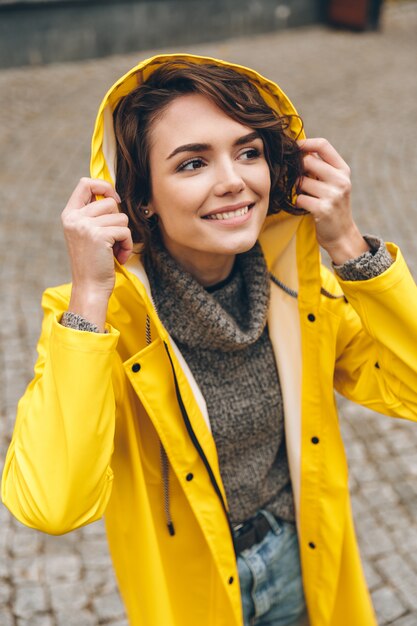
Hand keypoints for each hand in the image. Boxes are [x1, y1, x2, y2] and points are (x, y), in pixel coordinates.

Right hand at [61, 178, 132, 329]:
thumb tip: (114, 197)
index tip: (114, 199)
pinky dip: (127, 245)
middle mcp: (74, 218)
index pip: (85, 183)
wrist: (89, 287)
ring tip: (114, 250)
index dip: (104, 186)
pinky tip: (118, 257)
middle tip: (112, 240)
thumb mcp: (86, 234)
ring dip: (123, 236)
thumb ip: (93, 215)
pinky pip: (125, 231)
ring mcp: (85, 225)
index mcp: (69, 215)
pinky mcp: (99, 235)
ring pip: (120, 217)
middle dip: (117, 222)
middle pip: (109, 202)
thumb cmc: (92, 263)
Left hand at [296, 138, 368, 264]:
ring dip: (298, 190)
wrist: (342, 235)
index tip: (294, 147)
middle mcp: (341, 180)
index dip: (305, 143)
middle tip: (299, 181)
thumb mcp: (335, 183)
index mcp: (343, 170)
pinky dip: (298, 203)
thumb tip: (299, 150)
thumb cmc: (333, 206)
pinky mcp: (322, 209)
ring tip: (307, 197)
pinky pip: (299, 198)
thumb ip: (322, 167)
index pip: (323, 145)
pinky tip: (306, 207)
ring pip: (301, 182)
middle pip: (307, 162)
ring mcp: (333, 195)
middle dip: (298, 171)